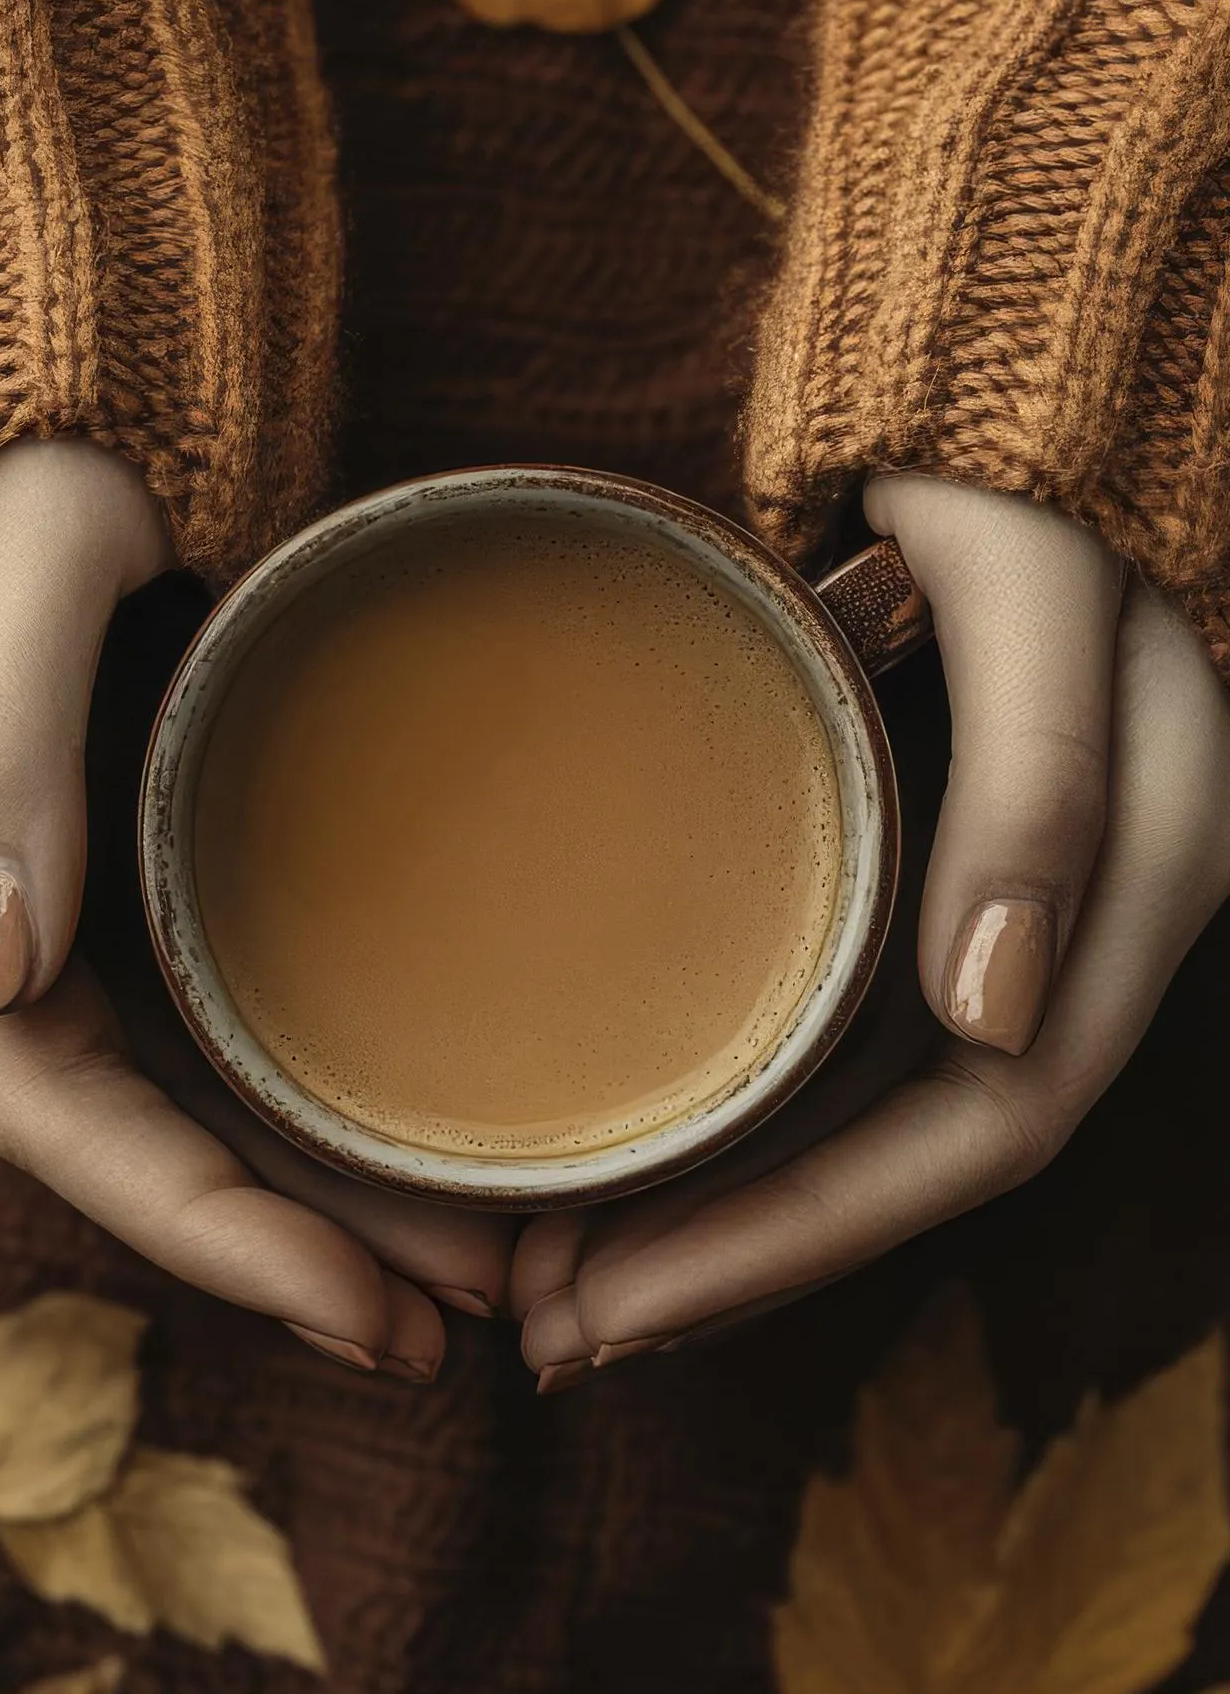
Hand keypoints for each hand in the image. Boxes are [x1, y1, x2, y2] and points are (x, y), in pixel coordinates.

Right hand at [0, 439, 508, 1378]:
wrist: (70, 360)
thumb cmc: (50, 425)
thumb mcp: (31, 542)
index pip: (52, 1115)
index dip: (206, 1236)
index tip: (370, 1311)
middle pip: (127, 1140)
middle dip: (284, 1250)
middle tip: (472, 1318)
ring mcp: (52, 886)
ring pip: (171, 1096)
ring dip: (310, 1198)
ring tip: (480, 1261)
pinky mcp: (125, 850)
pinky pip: (202, 1016)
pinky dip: (305, 1095)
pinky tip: (415, 1128)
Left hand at [516, 475, 1229, 1384]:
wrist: (1017, 365)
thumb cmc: (1027, 455)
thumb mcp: (1041, 582)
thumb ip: (1047, 775)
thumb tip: (997, 1008)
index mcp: (1146, 881)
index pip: (980, 1126)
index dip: (806, 1237)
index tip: (624, 1292)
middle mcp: (1086, 926)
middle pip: (918, 1159)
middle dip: (743, 1263)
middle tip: (548, 1329)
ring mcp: (1014, 903)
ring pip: (884, 1116)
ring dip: (735, 1214)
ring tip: (557, 1275)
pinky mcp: (941, 865)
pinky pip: (858, 1034)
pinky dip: (751, 1111)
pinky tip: (638, 1140)